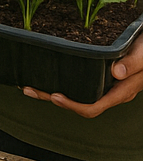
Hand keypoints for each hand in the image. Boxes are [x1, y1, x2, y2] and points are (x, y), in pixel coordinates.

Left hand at [22, 34, 142, 117]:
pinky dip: (61, 81)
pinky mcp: (100, 76)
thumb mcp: (142, 53)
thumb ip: (132, 63)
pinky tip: (47, 74)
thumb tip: (116, 73)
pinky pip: (79, 83)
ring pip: (76, 94)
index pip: (94, 106)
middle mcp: (110, 92)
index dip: (73, 105)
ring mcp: (105, 85)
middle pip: (79, 103)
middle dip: (53, 99)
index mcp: (121, 91)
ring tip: (30, 85)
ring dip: (52, 91)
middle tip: (30, 89)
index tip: (55, 96)